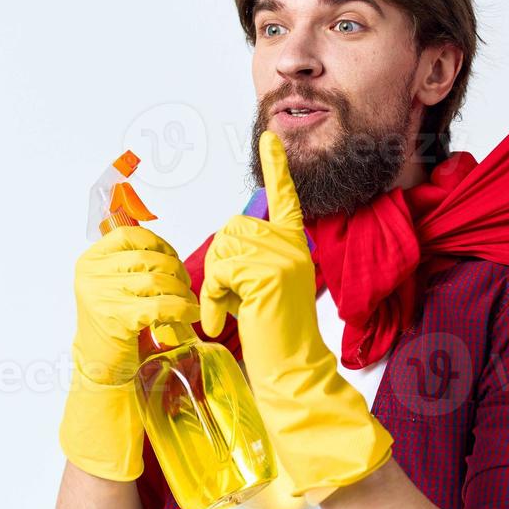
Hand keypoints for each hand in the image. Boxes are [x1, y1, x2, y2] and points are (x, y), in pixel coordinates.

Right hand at [59, 227, 199, 480]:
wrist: (101, 367)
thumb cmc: (116, 324)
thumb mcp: (118, 286)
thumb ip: (135, 263)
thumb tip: (168, 247)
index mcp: (90, 260)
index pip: (132, 236)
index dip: (161, 245)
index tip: (174, 262)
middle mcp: (90, 274)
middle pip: (151, 259)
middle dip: (177, 273)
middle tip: (187, 290)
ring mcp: (100, 295)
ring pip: (159, 281)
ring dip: (182, 293)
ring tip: (188, 305)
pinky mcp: (115, 317)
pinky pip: (161, 305)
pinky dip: (182, 309)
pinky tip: (189, 316)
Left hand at [200, 130, 392, 499]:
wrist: (291, 371)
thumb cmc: (274, 337)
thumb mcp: (262, 289)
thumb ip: (250, 262)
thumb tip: (229, 244)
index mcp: (294, 246)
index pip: (285, 198)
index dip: (275, 167)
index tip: (270, 137)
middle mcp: (293, 245)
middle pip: (233, 229)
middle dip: (220, 265)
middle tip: (230, 302)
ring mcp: (284, 258)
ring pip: (225, 247)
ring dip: (216, 283)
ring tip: (232, 311)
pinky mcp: (269, 274)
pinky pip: (223, 270)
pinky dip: (215, 297)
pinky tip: (227, 318)